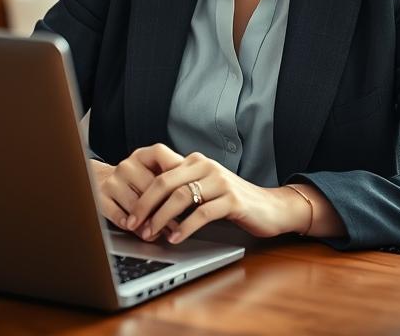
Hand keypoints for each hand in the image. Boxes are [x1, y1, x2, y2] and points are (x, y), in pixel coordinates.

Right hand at [89, 144, 184, 232]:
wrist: (103, 180)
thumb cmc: (138, 179)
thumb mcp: (154, 172)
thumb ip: (173, 179)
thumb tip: (194, 198)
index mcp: (145, 155)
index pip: (167, 165)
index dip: (180, 185)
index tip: (191, 201)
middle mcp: (128, 165)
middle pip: (152, 189)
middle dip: (166, 210)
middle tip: (176, 225)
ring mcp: (113, 180)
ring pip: (136, 205)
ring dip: (149, 222)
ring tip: (159, 232)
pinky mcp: (101, 196)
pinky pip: (118, 215)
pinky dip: (130, 226)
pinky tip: (138, 230)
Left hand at [125, 152, 309, 243]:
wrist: (270, 207)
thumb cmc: (232, 201)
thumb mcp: (204, 188)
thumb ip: (182, 187)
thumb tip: (146, 204)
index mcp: (195, 161)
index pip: (160, 174)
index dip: (142, 196)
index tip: (129, 216)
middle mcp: (206, 166)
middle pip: (165, 182)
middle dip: (145, 206)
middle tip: (135, 226)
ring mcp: (220, 181)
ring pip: (181, 197)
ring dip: (162, 218)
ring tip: (152, 234)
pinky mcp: (233, 200)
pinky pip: (203, 212)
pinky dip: (186, 227)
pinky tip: (177, 238)